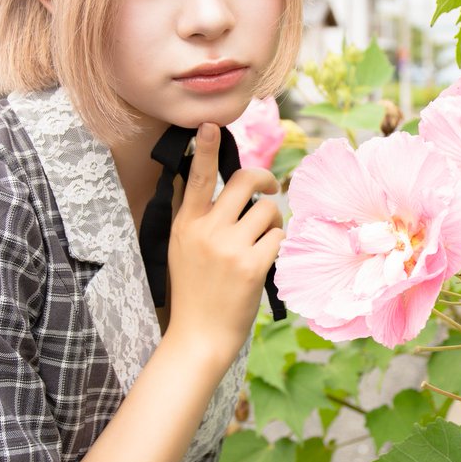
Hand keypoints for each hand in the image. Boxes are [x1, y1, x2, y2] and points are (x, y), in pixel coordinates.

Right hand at [166, 122, 283, 363]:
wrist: (198, 336)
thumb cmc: (194, 291)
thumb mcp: (182, 248)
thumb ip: (193, 214)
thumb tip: (206, 179)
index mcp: (186, 224)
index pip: (197, 178)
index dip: (205, 149)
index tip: (210, 125)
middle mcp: (206, 231)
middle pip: (245, 181)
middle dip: (264, 179)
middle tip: (269, 188)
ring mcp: (230, 249)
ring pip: (268, 211)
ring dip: (273, 222)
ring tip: (262, 240)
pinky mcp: (252, 267)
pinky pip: (278, 238)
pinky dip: (276, 246)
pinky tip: (264, 261)